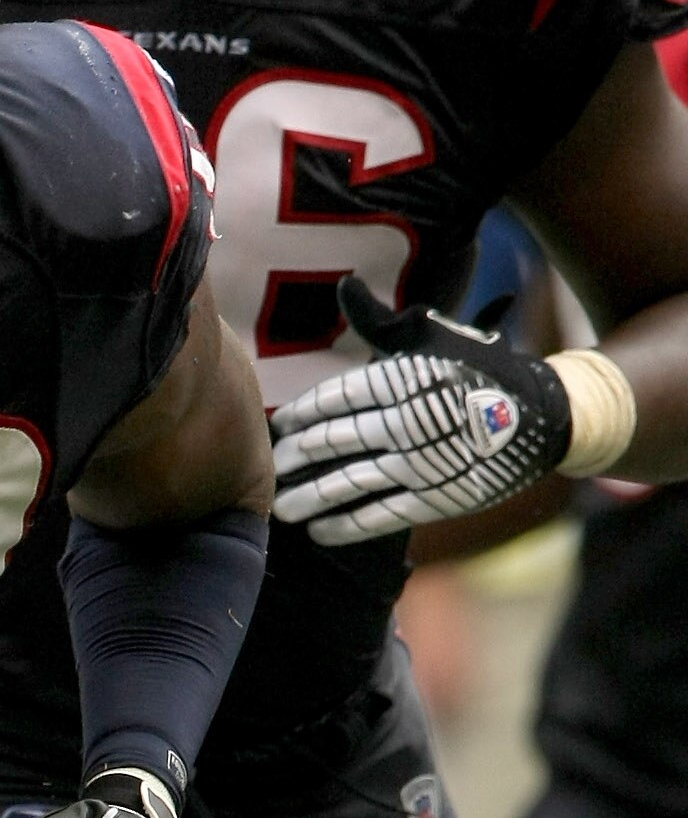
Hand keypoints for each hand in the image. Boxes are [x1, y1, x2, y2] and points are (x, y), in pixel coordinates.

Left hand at [268, 278, 580, 544]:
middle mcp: (406, 421)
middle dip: (296, 457)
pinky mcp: (436, 499)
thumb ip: (383, 321)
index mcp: (403, 379)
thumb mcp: (435, 337)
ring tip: (282, 508)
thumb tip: (345, 286)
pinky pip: (379, 516)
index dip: (301, 414)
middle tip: (272, 467)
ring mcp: (420, 464)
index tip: (280, 425)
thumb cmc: (480, 370)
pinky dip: (344, 526)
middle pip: (333, 441)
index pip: (335, 398)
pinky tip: (318, 531)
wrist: (544, 415)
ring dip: (308, 497)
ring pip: (348, 483)